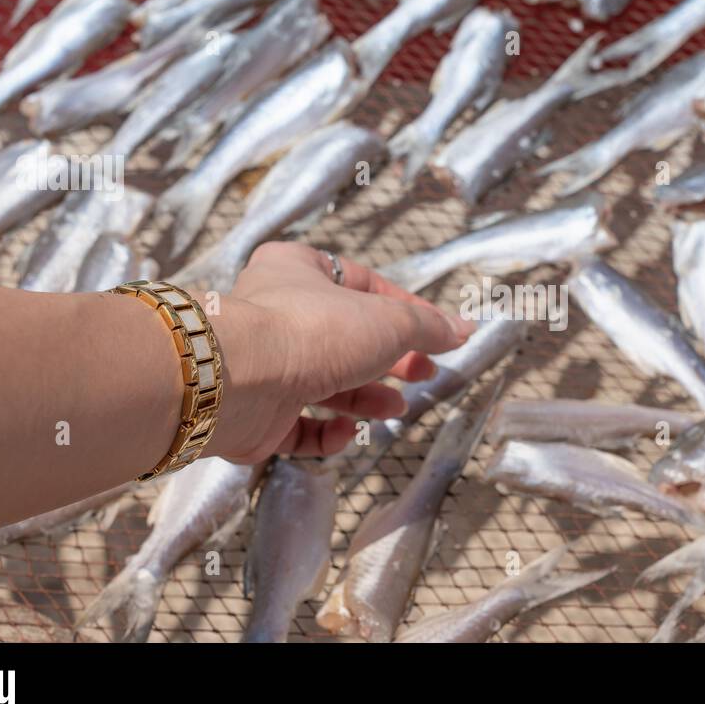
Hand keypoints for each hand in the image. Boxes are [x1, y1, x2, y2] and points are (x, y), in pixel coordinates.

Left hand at [203, 242, 473, 463]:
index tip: (440, 335)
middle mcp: (275, 313)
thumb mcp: (389, 321)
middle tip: (423, 375)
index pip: (363, 285)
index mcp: (298, 270)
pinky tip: (348, 433)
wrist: (241, 382)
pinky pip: (297, 426)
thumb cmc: (314, 332)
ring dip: (364, 399)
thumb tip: (463, 330)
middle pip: (346, 339)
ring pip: (323, 384)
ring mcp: (264, 366)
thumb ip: (428, 327)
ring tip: (394, 409)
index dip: (406, 311)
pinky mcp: (255, 415)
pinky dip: (327, 433)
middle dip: (389, 361)